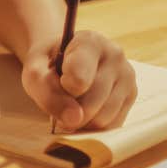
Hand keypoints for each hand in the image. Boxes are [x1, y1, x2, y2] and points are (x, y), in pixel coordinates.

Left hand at [20, 29, 135, 132]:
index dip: (63, 90)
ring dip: (82, 121)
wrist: (65, 60)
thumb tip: (75, 120)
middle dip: (70, 110)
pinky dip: (95, 125)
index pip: (79, 79)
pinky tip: (87, 109)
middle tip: (62, 96)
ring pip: (103, 119)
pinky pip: (112, 125)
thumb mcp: (35, 72)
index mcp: (90, 42)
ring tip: (74, 102)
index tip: (60, 81)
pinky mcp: (132, 95)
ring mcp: (127, 75)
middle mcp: (115, 55)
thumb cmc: (48, 65)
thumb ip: (47, 92)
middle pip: (91, 104)